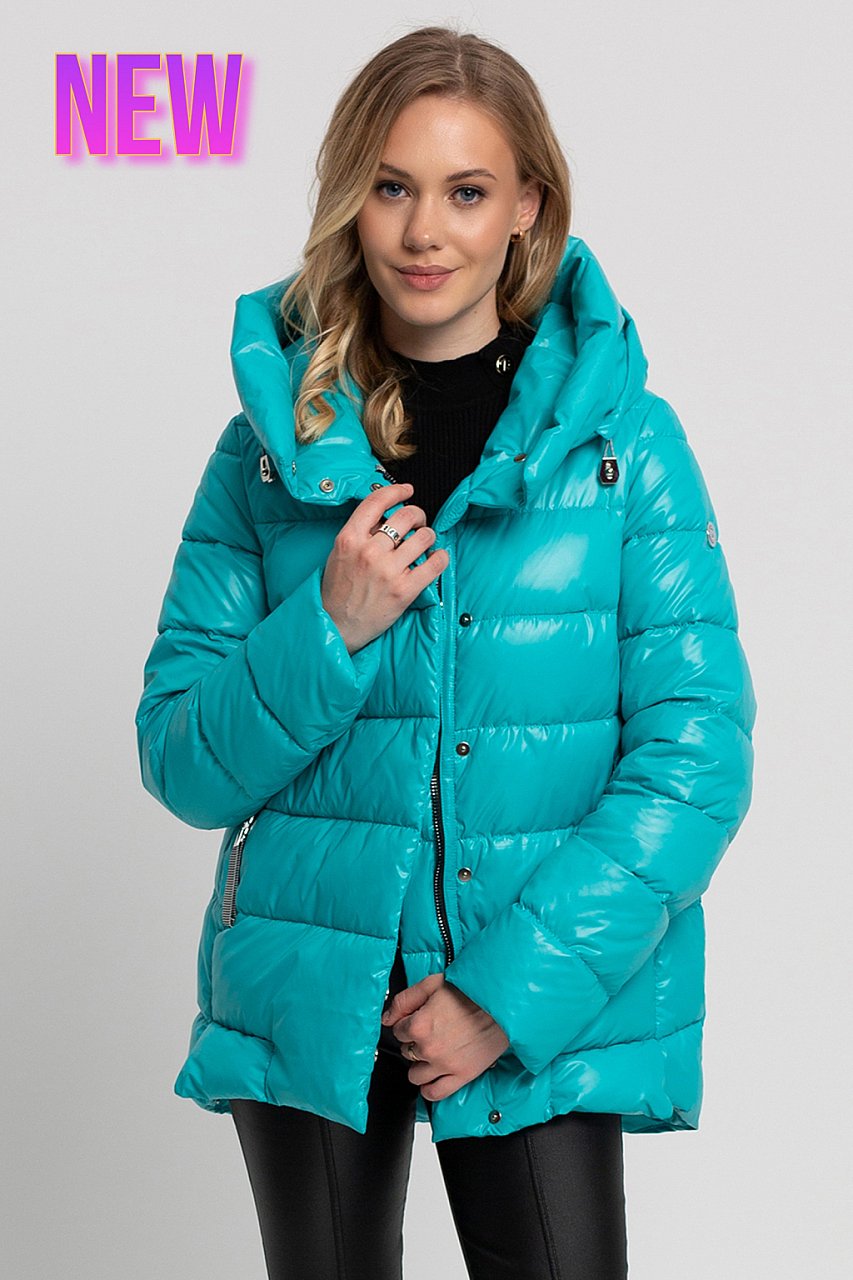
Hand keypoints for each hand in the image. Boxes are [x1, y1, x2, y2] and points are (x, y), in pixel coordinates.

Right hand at [320, 482, 448, 654]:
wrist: (336, 626)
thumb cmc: (337, 591)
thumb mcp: (339, 553)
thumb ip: (359, 533)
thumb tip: (386, 515)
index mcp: (349, 539)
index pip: (376, 501)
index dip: (396, 491)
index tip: (407, 490)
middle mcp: (369, 551)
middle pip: (406, 515)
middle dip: (417, 515)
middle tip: (418, 524)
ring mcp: (388, 571)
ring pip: (424, 537)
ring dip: (429, 536)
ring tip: (424, 544)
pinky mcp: (404, 590)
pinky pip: (435, 564)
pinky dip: (441, 557)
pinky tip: (437, 558)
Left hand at [380, 972, 510, 1100]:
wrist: (501, 1002)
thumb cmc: (470, 991)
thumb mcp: (432, 984)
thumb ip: (405, 1000)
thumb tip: (387, 1017)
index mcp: (420, 1025)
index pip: (398, 1031)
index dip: (407, 1024)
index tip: (417, 1020)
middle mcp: (429, 1048)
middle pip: (407, 1052)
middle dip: (415, 1043)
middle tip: (430, 1032)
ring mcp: (445, 1064)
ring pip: (415, 1076)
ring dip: (420, 1065)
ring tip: (432, 1053)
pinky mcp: (462, 1075)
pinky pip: (435, 1093)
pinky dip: (429, 1089)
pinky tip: (432, 1078)